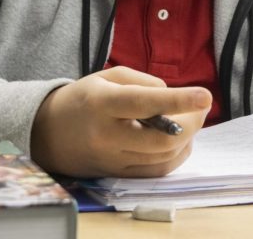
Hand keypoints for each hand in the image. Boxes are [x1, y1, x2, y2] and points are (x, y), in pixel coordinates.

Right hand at [30, 66, 211, 177]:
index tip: (205, 96)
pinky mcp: (117, 174)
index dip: (179, 100)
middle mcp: (107, 135)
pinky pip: (155, 171)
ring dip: (186, 140)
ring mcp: (112, 159)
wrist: (47, 132)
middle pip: (160, 139)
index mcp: (102, 104)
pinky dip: (175, 156)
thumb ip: (143, 82)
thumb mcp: (107, 77)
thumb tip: (172, 97)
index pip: (145, 103)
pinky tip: (180, 141)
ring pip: (162, 158)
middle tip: (201, 107)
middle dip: (191, 123)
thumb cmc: (82, 98)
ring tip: (190, 121)